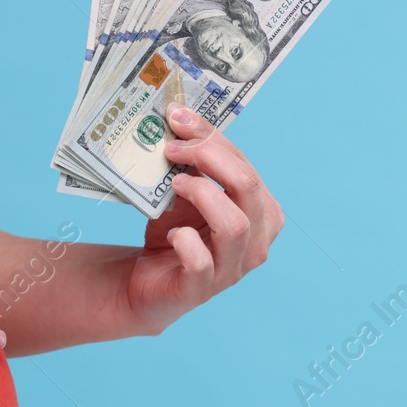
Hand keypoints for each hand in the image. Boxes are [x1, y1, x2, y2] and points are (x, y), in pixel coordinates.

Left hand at [122, 106, 283, 332]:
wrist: (144, 283)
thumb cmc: (173, 234)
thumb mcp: (184, 193)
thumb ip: (192, 161)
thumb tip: (180, 116)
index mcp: (261, 214)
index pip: (246, 168)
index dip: (213, 139)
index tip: (178, 119)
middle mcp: (256, 242)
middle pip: (249, 188)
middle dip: (210, 158)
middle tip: (173, 149)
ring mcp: (231, 269)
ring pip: (235, 225)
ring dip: (203, 195)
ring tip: (175, 185)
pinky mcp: (201, 289)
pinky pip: (202, 262)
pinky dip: (185, 241)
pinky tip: (171, 233)